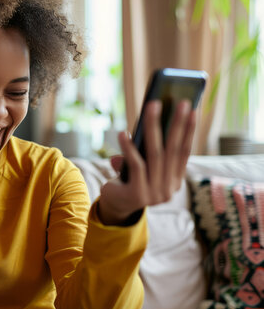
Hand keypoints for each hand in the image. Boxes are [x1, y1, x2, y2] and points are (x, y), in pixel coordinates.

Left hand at [97, 100, 196, 224]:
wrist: (114, 206)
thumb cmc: (128, 180)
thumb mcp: (140, 164)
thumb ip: (145, 151)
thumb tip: (137, 130)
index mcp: (174, 181)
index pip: (184, 152)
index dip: (189, 131)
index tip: (193, 110)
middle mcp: (168, 188)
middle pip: (173, 150)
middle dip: (177, 124)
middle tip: (181, 102)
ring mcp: (154, 193)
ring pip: (156, 154)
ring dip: (153, 127)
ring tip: (152, 106)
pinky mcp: (137, 195)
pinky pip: (136, 165)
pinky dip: (129, 147)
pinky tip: (123, 133)